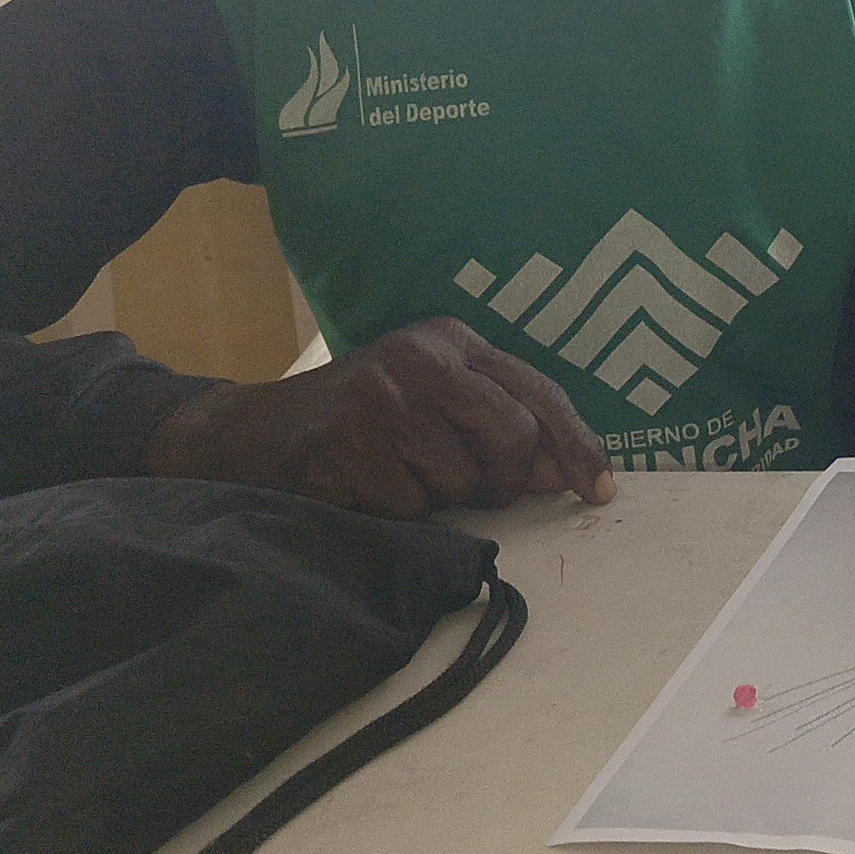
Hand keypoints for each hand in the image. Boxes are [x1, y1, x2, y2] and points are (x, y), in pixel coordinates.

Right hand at [144, 317, 613, 518]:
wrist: (253, 433)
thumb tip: (562, 473)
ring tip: (398, 475)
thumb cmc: (363, 424)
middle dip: (503, 482)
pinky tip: (365, 487)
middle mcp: (421, 357)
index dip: (577, 444)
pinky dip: (396, 513)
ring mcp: (380, 396)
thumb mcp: (435, 405)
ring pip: (460, 480)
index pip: (539, 392)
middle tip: (472, 490)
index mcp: (452, 340)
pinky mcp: (345, 442)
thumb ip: (498, 428)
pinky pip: (409, 506)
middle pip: (512, 438)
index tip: (600, 491)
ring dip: (438, 499)